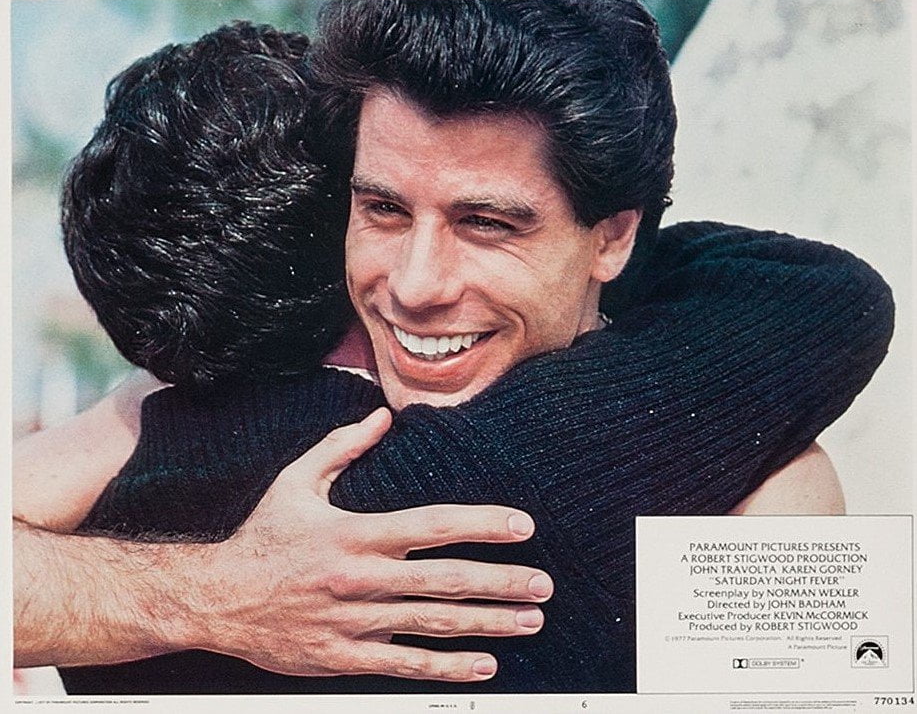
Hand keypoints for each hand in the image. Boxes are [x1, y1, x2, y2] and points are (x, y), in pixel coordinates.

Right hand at [180, 408, 551, 680]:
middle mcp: (361, 578)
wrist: (214, 598)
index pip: (432, 526)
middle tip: (542, 584)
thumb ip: (341, 447)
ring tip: (529, 620)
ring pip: (433, 623)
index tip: (523, 527)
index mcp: (356, 534)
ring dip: (487, 623)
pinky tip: (483, 665)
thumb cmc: (261, 538)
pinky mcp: (343, 657)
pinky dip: (446, 667)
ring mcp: (354, 621)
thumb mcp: (296, 482)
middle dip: (501, 582)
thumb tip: (381, 416)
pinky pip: (403, 664)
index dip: (482, 525)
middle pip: (445, 580)